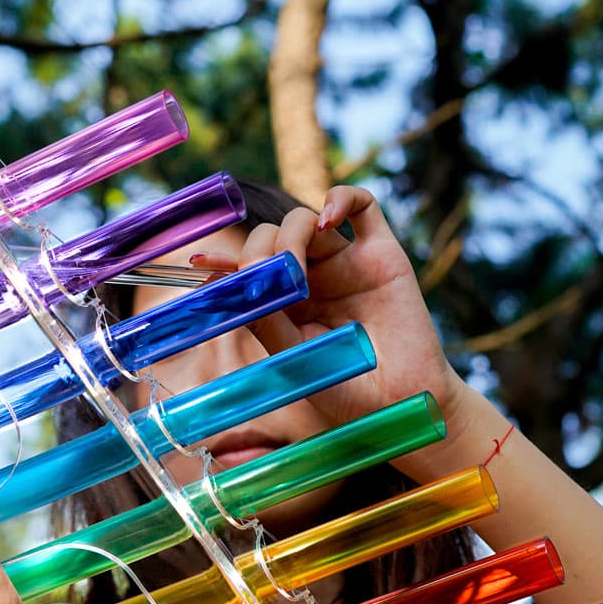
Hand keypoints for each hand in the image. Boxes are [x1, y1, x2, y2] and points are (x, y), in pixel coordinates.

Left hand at [208, 185, 470, 444]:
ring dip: (290, 232)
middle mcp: (312, 281)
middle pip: (273, 238)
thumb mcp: (295, 361)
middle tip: (270, 281)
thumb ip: (266, 322)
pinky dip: (340, 198)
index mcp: (285, 307)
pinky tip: (326, 219)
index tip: (200, 265)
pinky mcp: (381, 255)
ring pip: (305, 219)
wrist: (402, 405)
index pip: (249, 272)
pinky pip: (362, 206)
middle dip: (261, 251)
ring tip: (294, 266)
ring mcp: (344, 264)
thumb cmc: (348, 393)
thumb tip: (229, 285)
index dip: (224, 263)